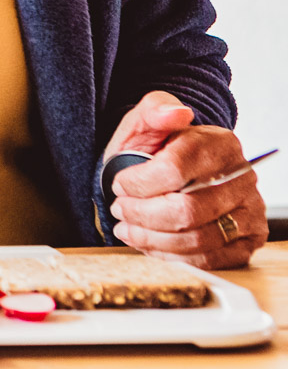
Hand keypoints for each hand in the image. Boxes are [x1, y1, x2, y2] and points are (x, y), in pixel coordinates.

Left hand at [104, 91, 264, 269]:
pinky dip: (172, 257)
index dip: (138, 183)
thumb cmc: (157, 149)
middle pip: (187, 210)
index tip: (119, 184)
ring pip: (197, 239)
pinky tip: (150, 244)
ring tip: (127, 228)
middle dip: (141, 214)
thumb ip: (156, 109)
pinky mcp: (248, 240)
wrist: (173, 173)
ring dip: (151, 238)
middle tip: (119, 209)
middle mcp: (243, 178)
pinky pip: (209, 260)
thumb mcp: (147, 121)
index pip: (175, 170)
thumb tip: (177, 113)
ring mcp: (250, 211)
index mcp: (220, 144)